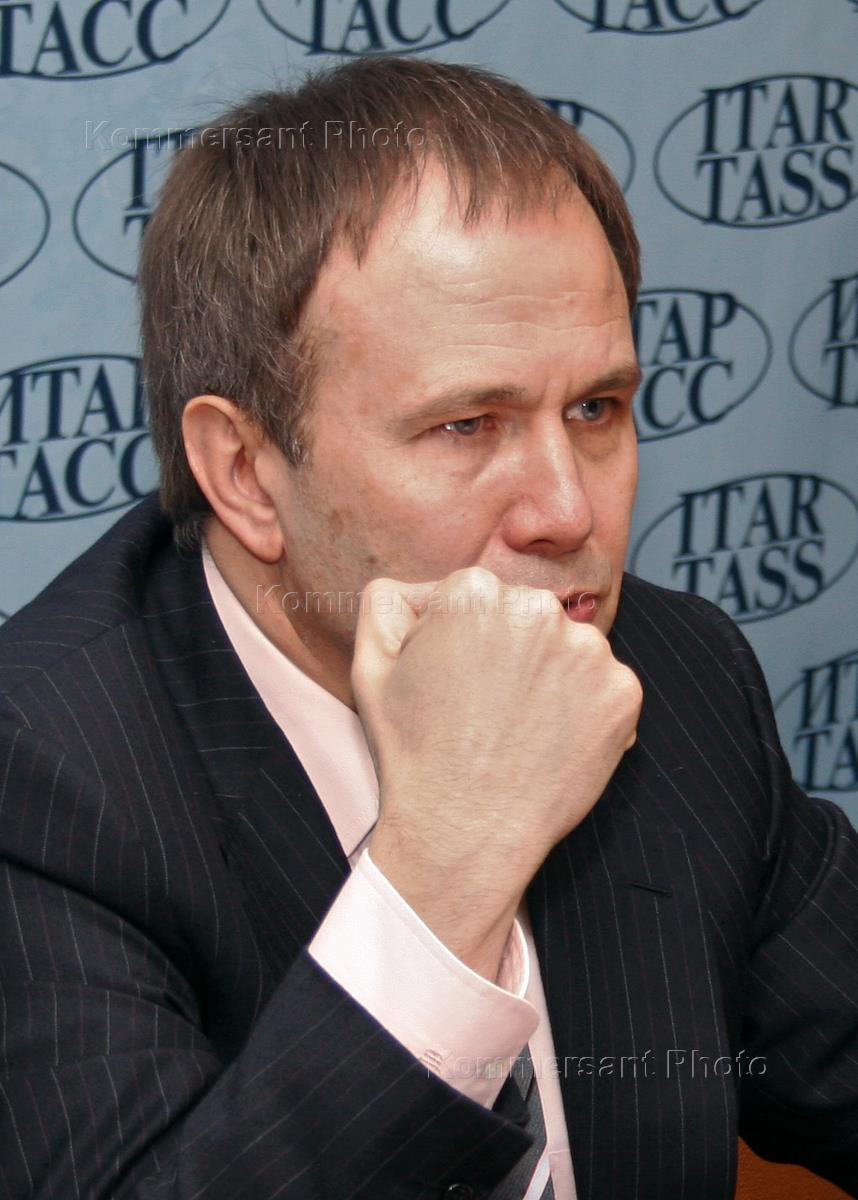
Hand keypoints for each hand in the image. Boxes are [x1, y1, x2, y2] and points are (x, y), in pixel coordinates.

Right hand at [351, 567, 641, 978]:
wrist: (463, 834)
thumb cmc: (413, 754)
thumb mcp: (371, 667)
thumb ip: (385, 603)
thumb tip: (417, 587)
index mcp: (473, 591)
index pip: (478, 598)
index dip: (463, 641)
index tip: (456, 683)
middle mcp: (536, 608)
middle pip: (527, 617)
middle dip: (511, 652)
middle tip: (485, 710)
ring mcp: (587, 651)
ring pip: (569, 651)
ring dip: (551, 679)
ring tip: (518, 730)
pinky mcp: (623, 693)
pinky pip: (605, 688)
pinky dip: (586, 712)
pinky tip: (550, 744)